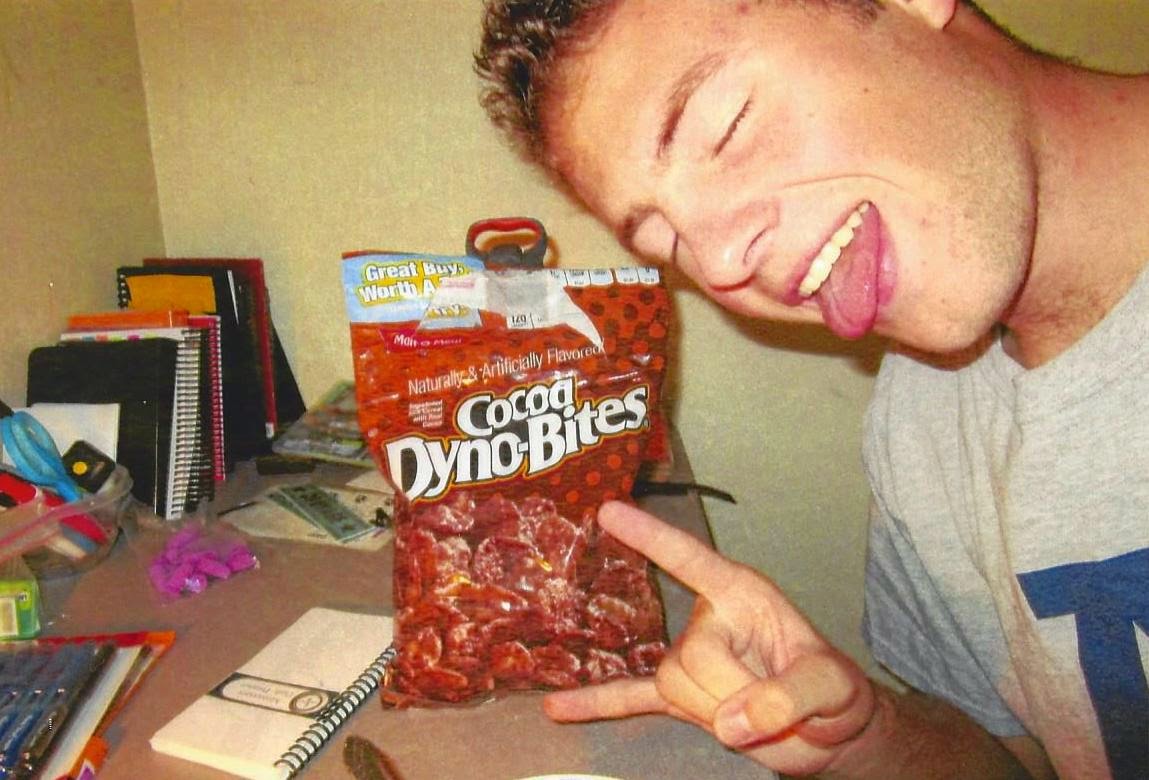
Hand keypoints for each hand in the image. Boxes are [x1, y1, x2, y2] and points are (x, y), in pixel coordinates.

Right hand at [544, 501, 875, 776]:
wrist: (827, 733)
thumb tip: (729, 724)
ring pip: (669, 683)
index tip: (609, 511)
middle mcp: (707, 619)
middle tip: (772, 710)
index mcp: (741, 595)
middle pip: (687, 656)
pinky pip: (631, 697)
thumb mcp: (830, 687)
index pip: (689, 559)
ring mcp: (689, 658)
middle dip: (729, 693)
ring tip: (749, 718)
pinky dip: (598, 703)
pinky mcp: (681, 698)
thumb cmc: (833, 692)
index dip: (652, 537)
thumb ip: (788, 698)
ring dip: (708, 712)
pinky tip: (557, 708)